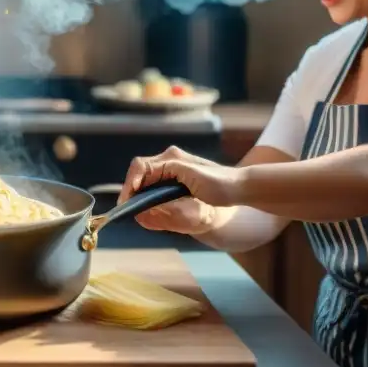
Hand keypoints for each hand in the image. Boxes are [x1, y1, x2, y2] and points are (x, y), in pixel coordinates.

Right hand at [119, 146, 241, 234]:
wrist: (240, 186)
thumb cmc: (220, 184)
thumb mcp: (193, 181)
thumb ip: (166, 187)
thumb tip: (142, 200)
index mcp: (172, 158)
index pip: (140, 167)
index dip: (129, 184)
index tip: (126, 201)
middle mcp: (169, 159)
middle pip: (140, 171)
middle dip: (131, 189)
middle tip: (128, 208)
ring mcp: (173, 166)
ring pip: (145, 177)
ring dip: (139, 192)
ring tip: (136, 208)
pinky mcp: (176, 175)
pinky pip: (154, 182)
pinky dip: (148, 193)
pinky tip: (149, 204)